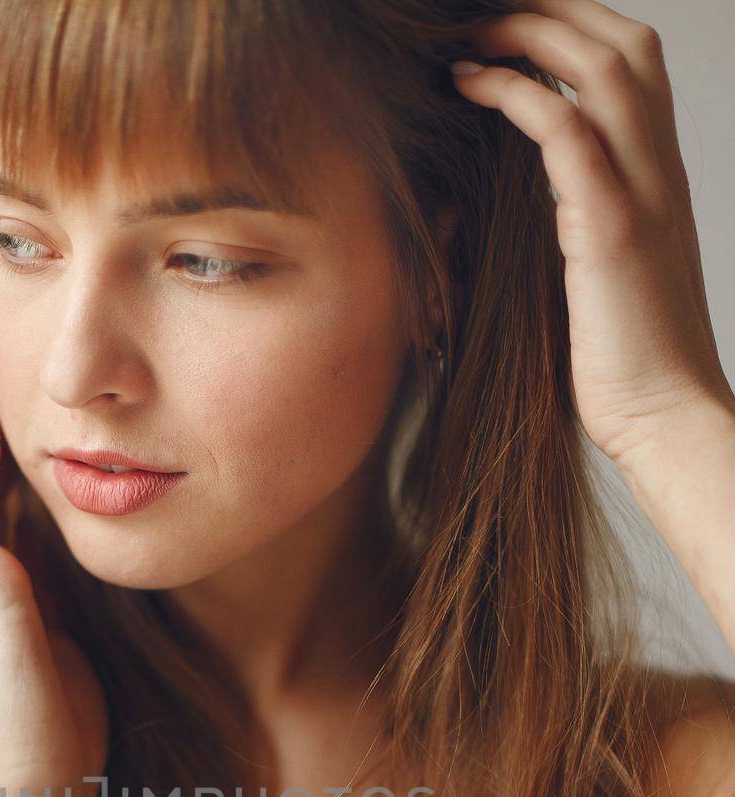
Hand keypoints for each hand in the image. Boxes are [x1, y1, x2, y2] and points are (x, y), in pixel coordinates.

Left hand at [450, 0, 733, 469]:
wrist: (665, 419)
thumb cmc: (623, 366)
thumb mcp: (597, 278)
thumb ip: (572, 227)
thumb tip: (512, 209)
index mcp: (657, 179)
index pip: (632, 63)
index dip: (574, 27)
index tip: (510, 27)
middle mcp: (658, 171)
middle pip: (622, 41)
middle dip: (551, 10)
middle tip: (482, 14)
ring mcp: (641, 193)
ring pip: (601, 65)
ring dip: (529, 32)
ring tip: (468, 35)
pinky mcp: (610, 228)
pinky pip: (564, 127)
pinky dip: (514, 91)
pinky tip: (469, 85)